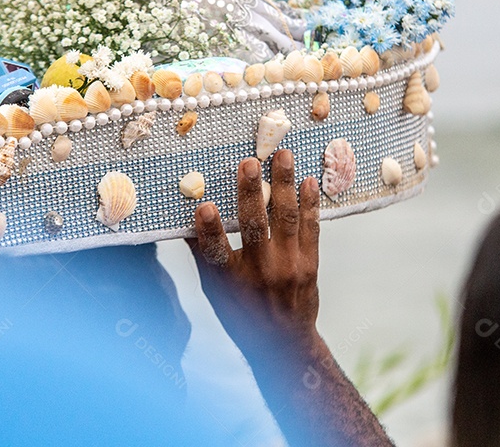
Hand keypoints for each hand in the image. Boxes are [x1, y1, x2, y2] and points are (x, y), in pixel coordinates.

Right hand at [188, 149, 321, 349]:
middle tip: (250, 161)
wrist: (285, 343)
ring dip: (285, 184)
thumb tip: (188, 216)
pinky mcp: (309, 265)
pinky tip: (309, 182)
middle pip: (254, 227)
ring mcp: (289, 267)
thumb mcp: (215, 290)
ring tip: (285, 156)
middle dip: (251, 192)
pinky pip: (311, 229)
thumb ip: (203, 254)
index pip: (216, 252)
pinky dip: (310, 204)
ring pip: (286, 220)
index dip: (209, 230)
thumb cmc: (242, 313)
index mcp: (231, 280)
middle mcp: (260, 272)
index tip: (203, 206)